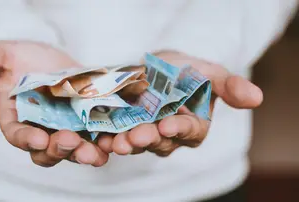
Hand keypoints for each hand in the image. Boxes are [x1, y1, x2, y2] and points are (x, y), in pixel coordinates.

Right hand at [0, 39, 108, 166]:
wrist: (52, 61)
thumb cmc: (25, 59)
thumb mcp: (8, 54)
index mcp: (16, 120)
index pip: (17, 134)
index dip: (26, 138)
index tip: (37, 138)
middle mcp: (40, 132)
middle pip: (47, 151)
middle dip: (59, 149)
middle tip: (70, 142)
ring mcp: (65, 131)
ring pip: (73, 151)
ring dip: (84, 154)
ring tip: (95, 153)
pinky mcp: (87, 126)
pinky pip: (95, 140)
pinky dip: (104, 144)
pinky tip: (114, 143)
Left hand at [97, 51, 262, 155]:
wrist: (156, 68)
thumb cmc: (187, 70)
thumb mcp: (209, 72)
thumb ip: (229, 86)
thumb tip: (257, 98)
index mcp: (193, 125)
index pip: (190, 131)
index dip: (180, 129)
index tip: (169, 125)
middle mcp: (170, 135)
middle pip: (160, 142)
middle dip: (147, 139)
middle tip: (134, 137)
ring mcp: (145, 133)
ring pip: (137, 143)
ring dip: (126, 143)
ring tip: (114, 142)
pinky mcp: (125, 128)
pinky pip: (117, 136)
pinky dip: (108, 138)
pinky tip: (99, 137)